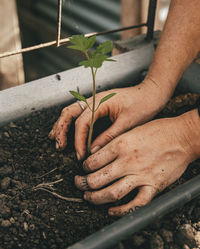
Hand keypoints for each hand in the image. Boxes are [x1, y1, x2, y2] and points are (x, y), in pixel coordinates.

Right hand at [49, 78, 167, 158]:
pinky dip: (71, 123)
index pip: (82, 122)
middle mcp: (94, 99)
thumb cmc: (143, 104)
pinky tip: (68, 132)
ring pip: (71, 112)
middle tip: (59, 146)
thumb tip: (93, 151)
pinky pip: (79, 114)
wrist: (152, 93)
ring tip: (56, 139)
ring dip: (62, 125)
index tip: (81, 155)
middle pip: (70, 113)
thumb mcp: (127, 123)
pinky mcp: (97, 106)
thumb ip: (109, 136)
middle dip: (61, 130)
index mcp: (101, 101)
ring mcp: (94, 101)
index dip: (79, 140)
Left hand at [75, 110, 198, 215]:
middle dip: (82, 183)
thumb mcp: (131, 130)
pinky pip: (135, 203)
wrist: (183, 136)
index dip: (84, 167)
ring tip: (88, 197)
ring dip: (95, 198)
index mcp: (121, 145)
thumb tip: (97, 153)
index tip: (83, 169)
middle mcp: (128, 161)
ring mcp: (141, 175)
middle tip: (79, 183)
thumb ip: (115, 142)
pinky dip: (121, 210)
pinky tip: (111, 210)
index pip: (93, 161)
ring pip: (111, 193)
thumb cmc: (158, 130)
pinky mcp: (154, 186)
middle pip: (97, 178)